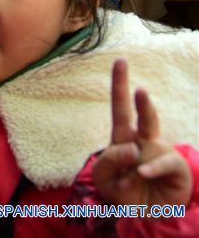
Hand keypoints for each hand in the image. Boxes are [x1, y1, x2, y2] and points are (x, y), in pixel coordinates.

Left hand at [92, 59, 190, 206]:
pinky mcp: (174, 167)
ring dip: (144, 132)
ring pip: (152, 135)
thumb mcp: (103, 177)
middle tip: (140, 89)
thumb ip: (108, 161)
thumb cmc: (122, 192)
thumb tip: (130, 148)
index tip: (121, 61)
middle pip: (141, 114)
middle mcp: (142, 142)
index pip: (119, 108)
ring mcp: (159, 153)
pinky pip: (164, 161)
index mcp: (122, 139)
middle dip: (139, 99)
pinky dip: (152, 167)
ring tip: (139, 130)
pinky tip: (143, 173)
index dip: (119, 85)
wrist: (143, 217)